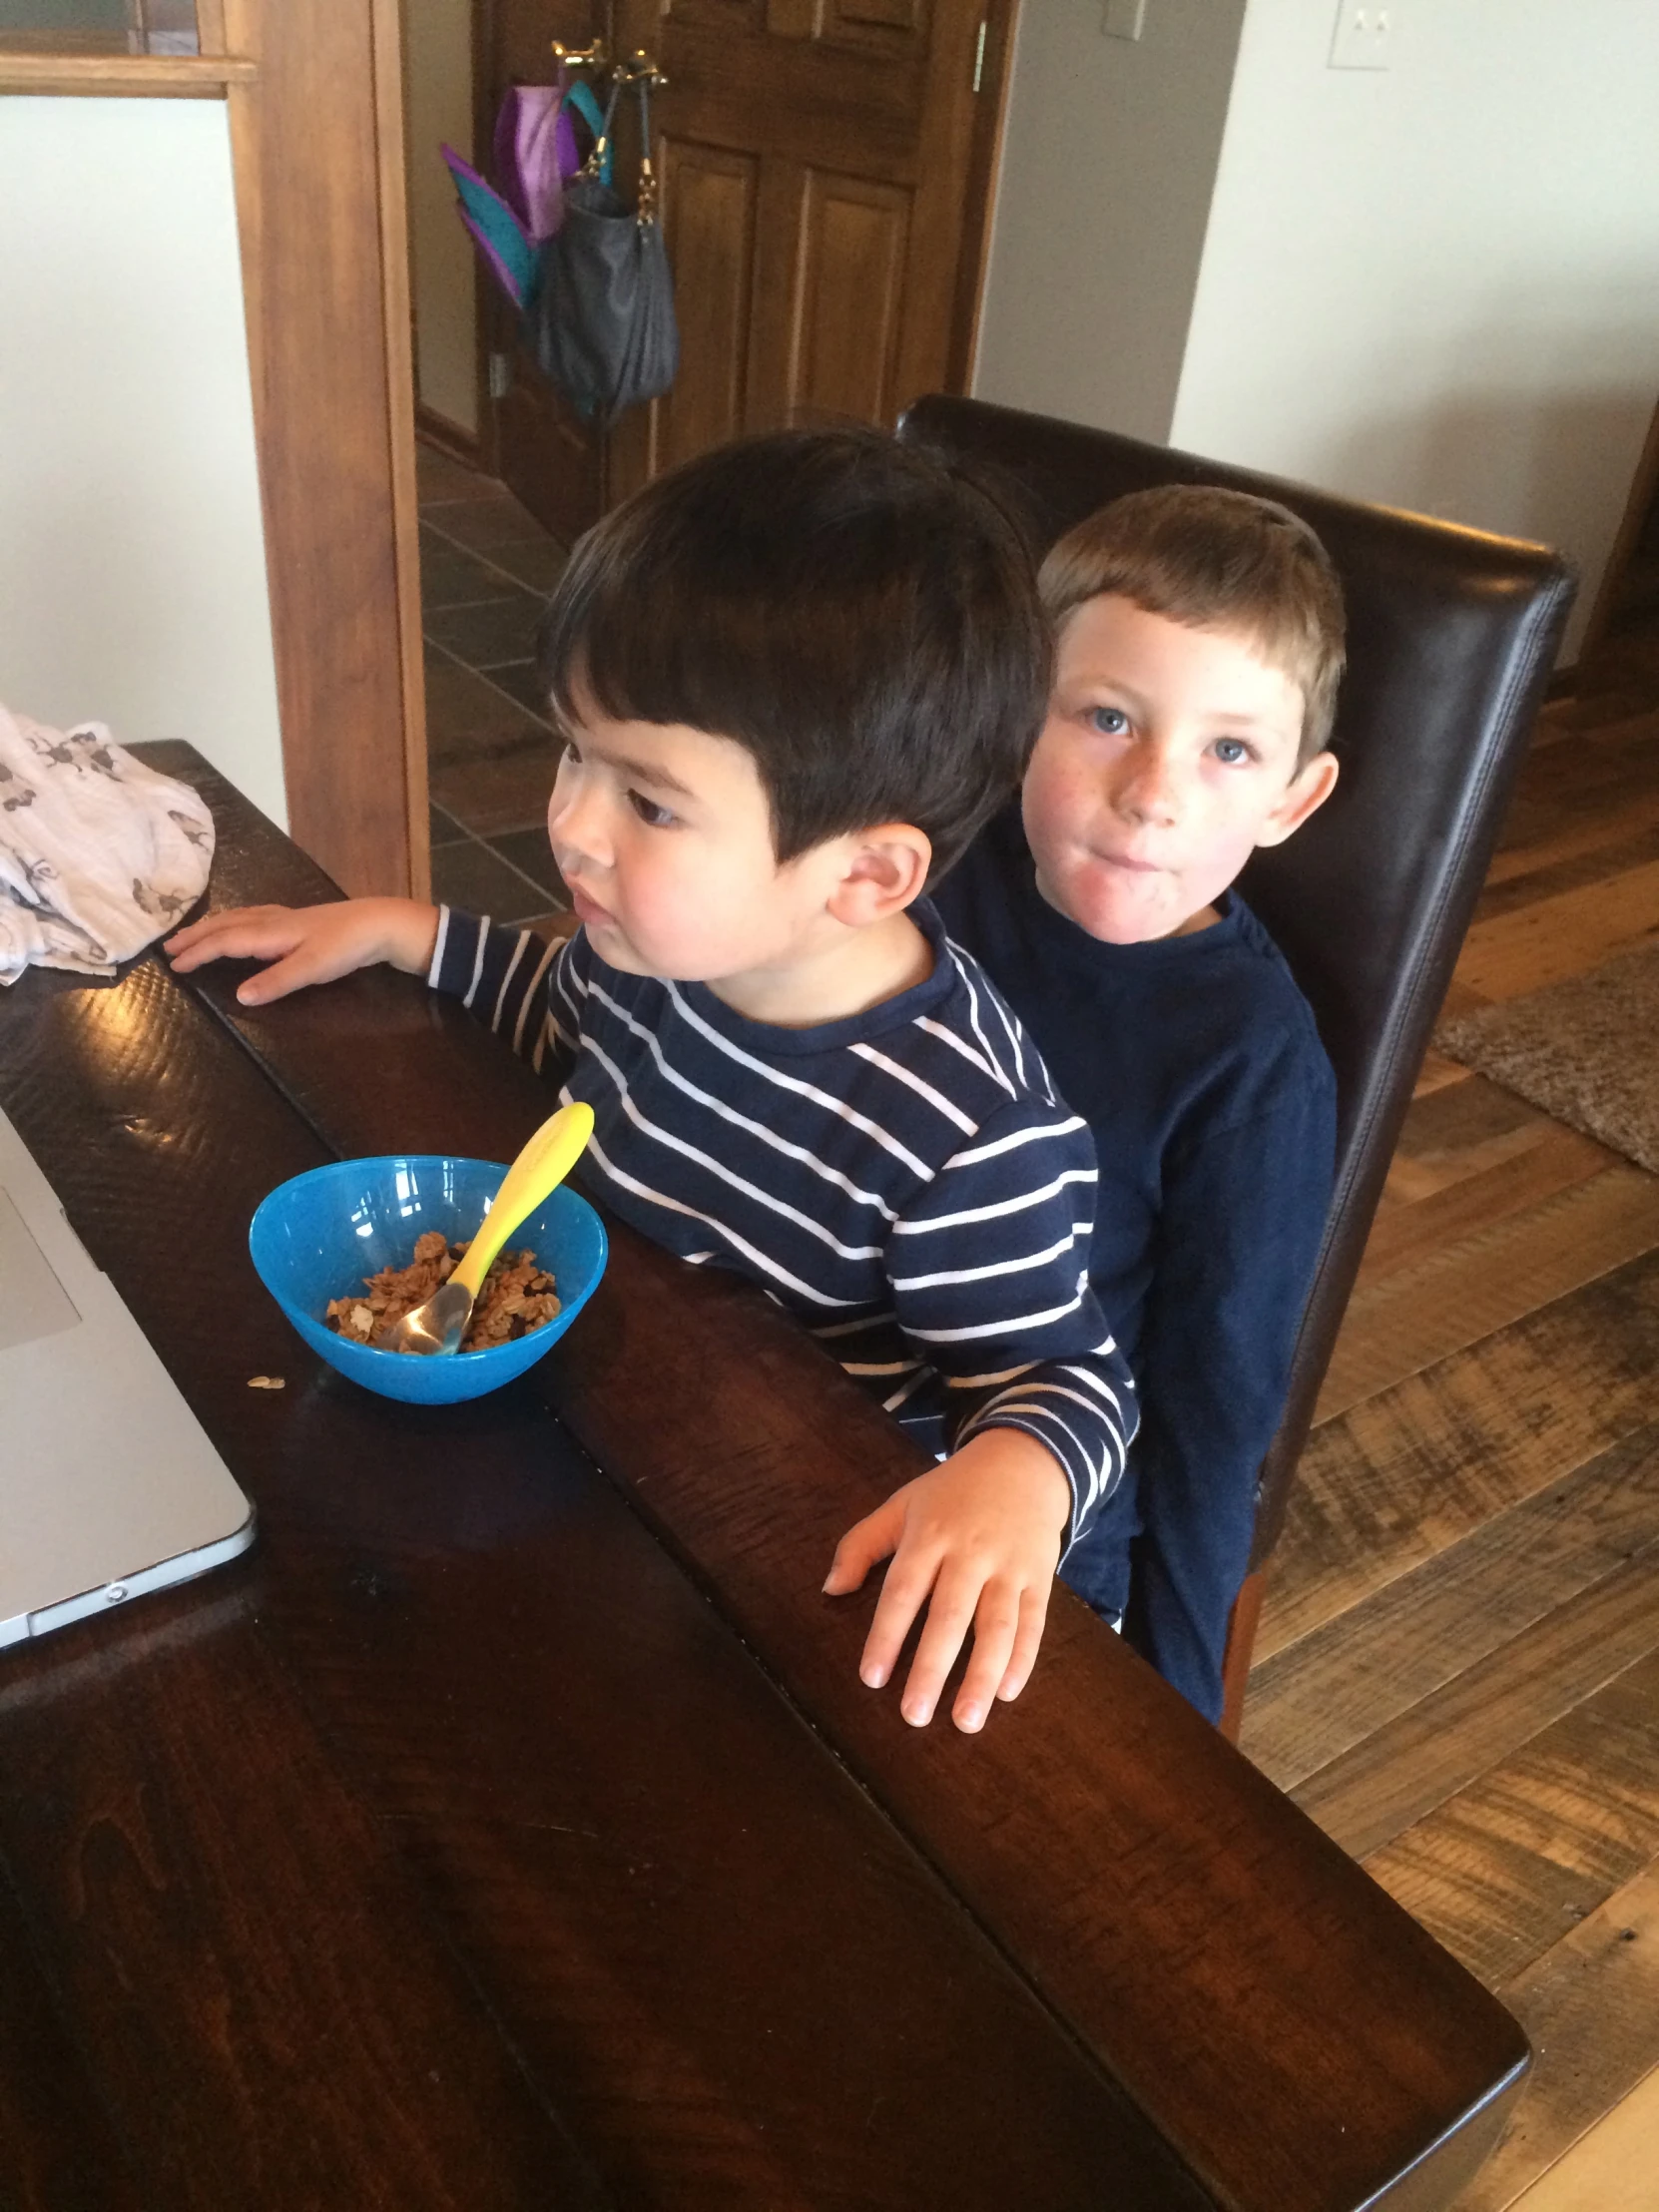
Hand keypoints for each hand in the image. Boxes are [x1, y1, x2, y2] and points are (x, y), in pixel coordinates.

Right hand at [164, 899, 439, 1004]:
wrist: (379, 923)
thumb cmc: (345, 947)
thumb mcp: (311, 969)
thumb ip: (275, 982)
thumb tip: (238, 996)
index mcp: (270, 933)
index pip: (224, 942)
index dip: (198, 953)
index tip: (174, 965)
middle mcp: (271, 921)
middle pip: (224, 925)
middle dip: (195, 936)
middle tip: (168, 946)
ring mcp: (283, 918)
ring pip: (236, 918)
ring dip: (211, 926)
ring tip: (191, 934)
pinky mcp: (295, 919)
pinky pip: (251, 916)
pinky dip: (232, 921)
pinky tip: (236, 924)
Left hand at [823, 1429, 1069, 1732]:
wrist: (1022, 1462)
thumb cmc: (951, 1492)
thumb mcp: (901, 1505)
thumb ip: (861, 1545)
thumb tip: (831, 1590)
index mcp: (930, 1534)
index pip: (904, 1590)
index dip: (887, 1635)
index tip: (871, 1678)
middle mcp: (970, 1552)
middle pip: (950, 1615)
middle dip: (931, 1668)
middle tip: (913, 1715)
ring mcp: (1009, 1565)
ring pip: (997, 1626)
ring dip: (981, 1676)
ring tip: (966, 1720)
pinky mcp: (1039, 1575)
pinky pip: (1033, 1622)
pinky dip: (1023, 1659)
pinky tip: (1006, 1693)